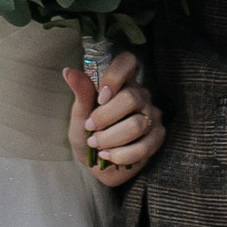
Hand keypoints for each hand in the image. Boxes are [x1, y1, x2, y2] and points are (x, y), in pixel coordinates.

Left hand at [61, 49, 161, 179]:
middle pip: (131, 98)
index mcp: (122, 83)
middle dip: (105, 117)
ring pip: (137, 125)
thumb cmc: (88, 133)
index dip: (115, 77)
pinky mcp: (157, 137)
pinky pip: (143, 147)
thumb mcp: (79, 114)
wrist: (95, 164)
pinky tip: (108, 156)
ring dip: (111, 139)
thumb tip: (69, 72)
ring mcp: (152, 116)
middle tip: (90, 128)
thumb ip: (81, 93)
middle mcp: (140, 96)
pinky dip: (121, 155)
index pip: (128, 62)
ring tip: (97, 145)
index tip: (100, 97)